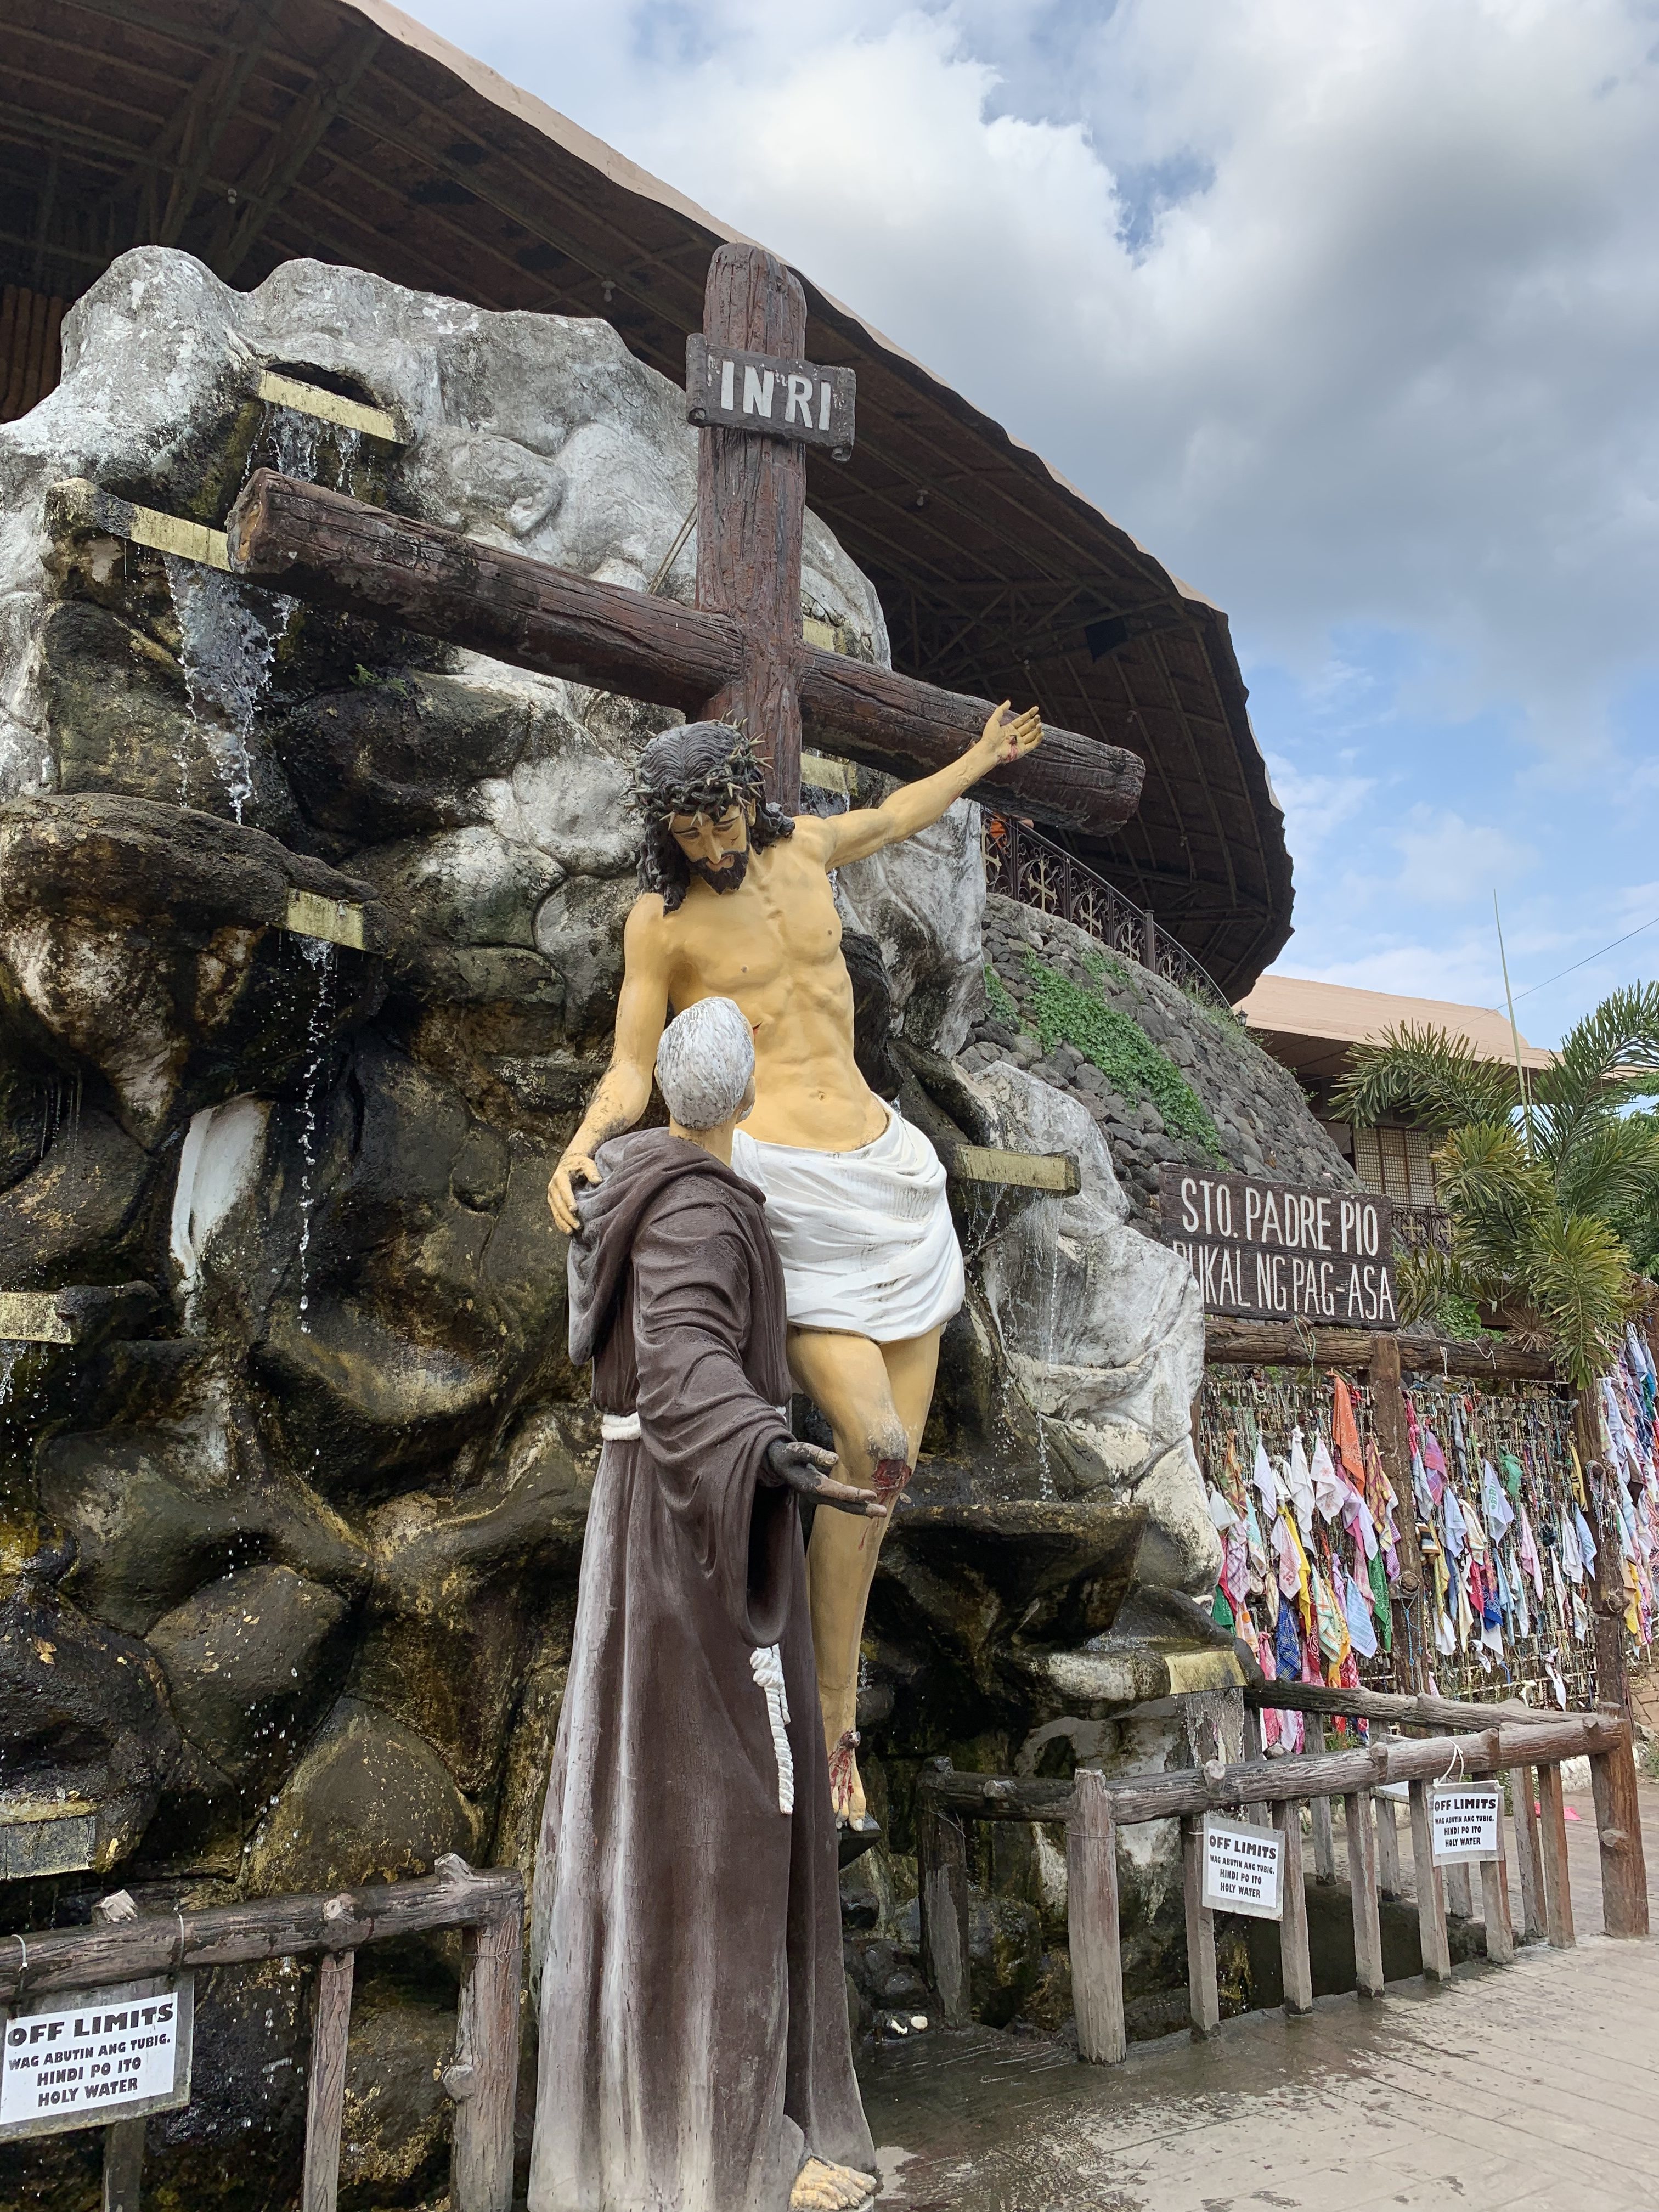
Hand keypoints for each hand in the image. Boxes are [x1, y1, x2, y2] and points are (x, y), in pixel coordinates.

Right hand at [548, 1151, 599, 1232]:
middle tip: (577, 1225)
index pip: (564, 1190)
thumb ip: (592, 1171)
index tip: (575, 1210)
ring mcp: (552, 1196)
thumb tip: (597, 1180)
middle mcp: (553, 1188)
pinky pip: (555, 1215)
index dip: (568, 1200)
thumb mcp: (587, 1164)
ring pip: (555, 1212)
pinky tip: (567, 1231)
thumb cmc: (579, 1165)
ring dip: (563, 1222)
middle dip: (567, 1216)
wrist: (569, 1164)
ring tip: (571, 1232)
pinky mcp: (553, 1202)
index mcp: (560, 1177)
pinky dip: (560, 1223)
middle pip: (559, 1204)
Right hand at [764, 1437, 888, 1519]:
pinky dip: (856, 1504)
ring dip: (863, 1509)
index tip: (870, 1495)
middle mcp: (816, 1496)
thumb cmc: (788, 1455)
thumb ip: (813, 1454)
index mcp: (810, 1486)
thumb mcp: (796, 1451)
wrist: (777, 1464)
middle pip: (843, 1505)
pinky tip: (869, 1504)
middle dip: (863, 1508)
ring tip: (881, 1511)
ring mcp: (820, 1498)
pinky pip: (842, 1502)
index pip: (835, 1492)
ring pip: (843, 1506)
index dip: (853, 1494)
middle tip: (883, 1512)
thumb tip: (835, 1459)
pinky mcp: (823, 1495)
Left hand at [978, 699, 1041, 767]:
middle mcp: (1015, 736)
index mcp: (1009, 728)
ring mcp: (1019, 743)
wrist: (989, 751)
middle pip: (1027, 727)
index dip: (1029, 714)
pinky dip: (1037, 740)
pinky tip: (1041, 734)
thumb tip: (1008, 702)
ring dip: (1036, 730)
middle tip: (1038, 716)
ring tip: (1039, 724)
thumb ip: (1001, 710)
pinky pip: (1032, 745)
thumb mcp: (994, 720)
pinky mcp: (1021, 751)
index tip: (1036, 708)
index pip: (1022, 720)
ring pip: (1031, 735)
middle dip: (1034, 721)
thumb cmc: (989, 737)